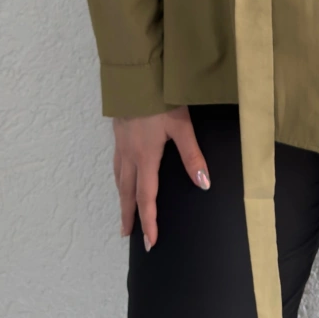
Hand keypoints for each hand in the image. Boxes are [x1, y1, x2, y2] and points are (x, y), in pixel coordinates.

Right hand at [113, 106, 210, 250]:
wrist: (135, 76)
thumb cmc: (160, 99)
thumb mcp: (181, 126)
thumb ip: (192, 156)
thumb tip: (203, 184)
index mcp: (145, 157)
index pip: (146, 197)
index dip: (149, 220)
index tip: (150, 241)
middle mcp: (129, 154)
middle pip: (127, 192)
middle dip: (129, 215)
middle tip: (128, 234)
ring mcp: (121, 143)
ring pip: (118, 177)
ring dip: (121, 197)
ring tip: (124, 210)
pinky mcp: (118, 132)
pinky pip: (116, 162)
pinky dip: (118, 176)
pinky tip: (121, 174)